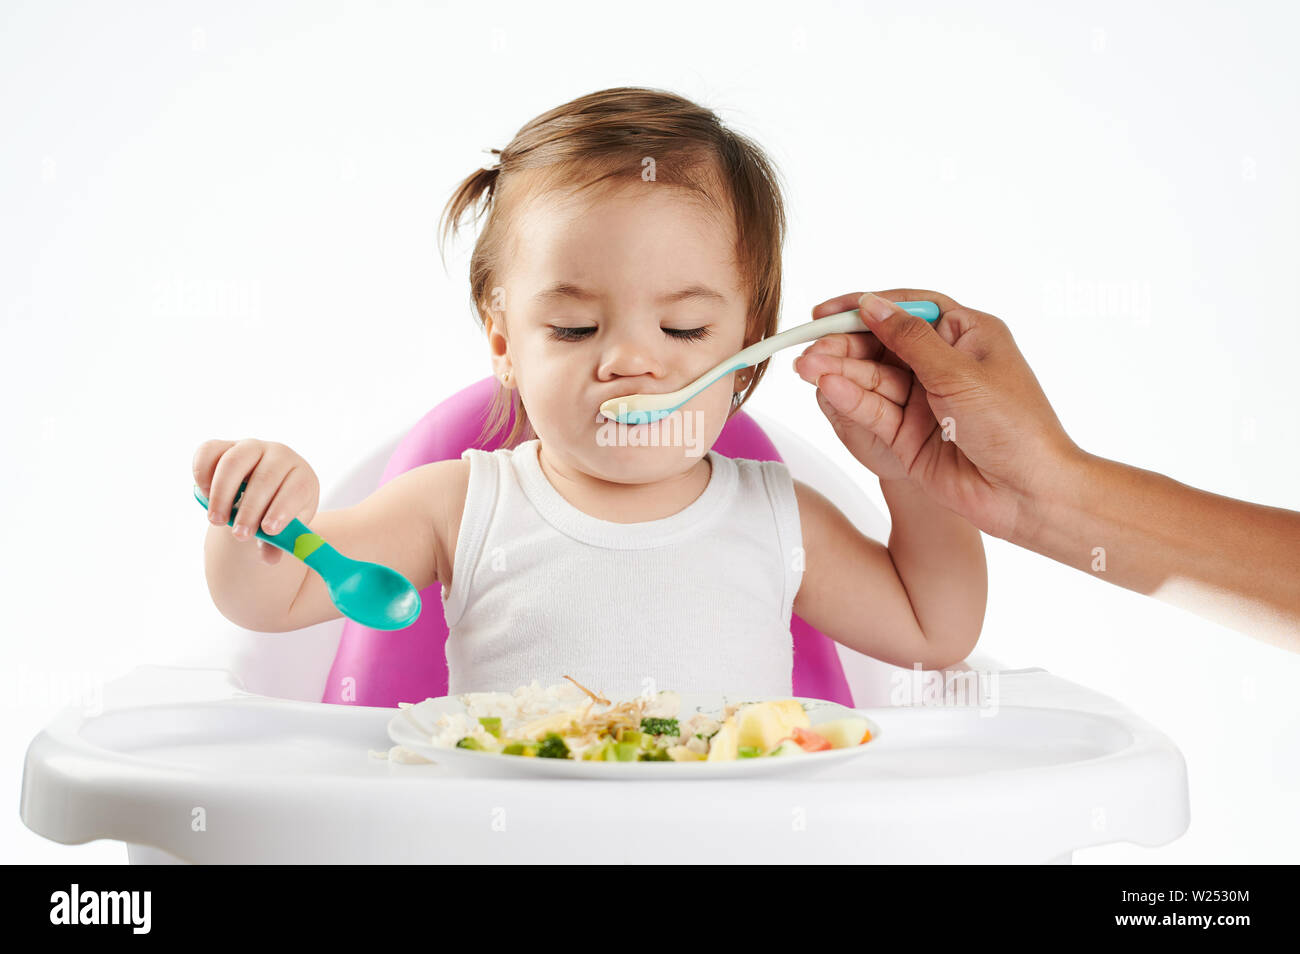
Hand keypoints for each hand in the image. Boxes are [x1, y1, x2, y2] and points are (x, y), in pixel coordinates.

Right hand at [192, 439, 320, 564]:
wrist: (261, 494)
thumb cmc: (277, 512)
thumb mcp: (284, 528)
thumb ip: (278, 542)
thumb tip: (269, 558)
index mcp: (301, 476)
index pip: (296, 488)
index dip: (283, 509)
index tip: (269, 530)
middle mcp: (279, 455)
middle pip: (265, 477)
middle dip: (250, 509)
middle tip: (240, 535)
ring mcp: (251, 447)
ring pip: (235, 462)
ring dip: (223, 493)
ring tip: (217, 520)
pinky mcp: (224, 446)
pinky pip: (209, 451)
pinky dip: (203, 472)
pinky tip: (204, 494)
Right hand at [793, 288, 1080, 539]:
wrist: (1028, 493)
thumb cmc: (1014, 426)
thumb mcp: (960, 372)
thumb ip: (910, 339)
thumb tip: (873, 304)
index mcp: (967, 336)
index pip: (908, 309)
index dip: (867, 306)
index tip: (828, 311)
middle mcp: (943, 365)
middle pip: (883, 345)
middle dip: (844, 344)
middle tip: (809, 347)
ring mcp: (924, 401)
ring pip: (872, 379)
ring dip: (840, 372)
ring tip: (807, 368)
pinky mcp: (908, 436)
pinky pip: (874, 411)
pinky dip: (851, 400)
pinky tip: (829, 388)